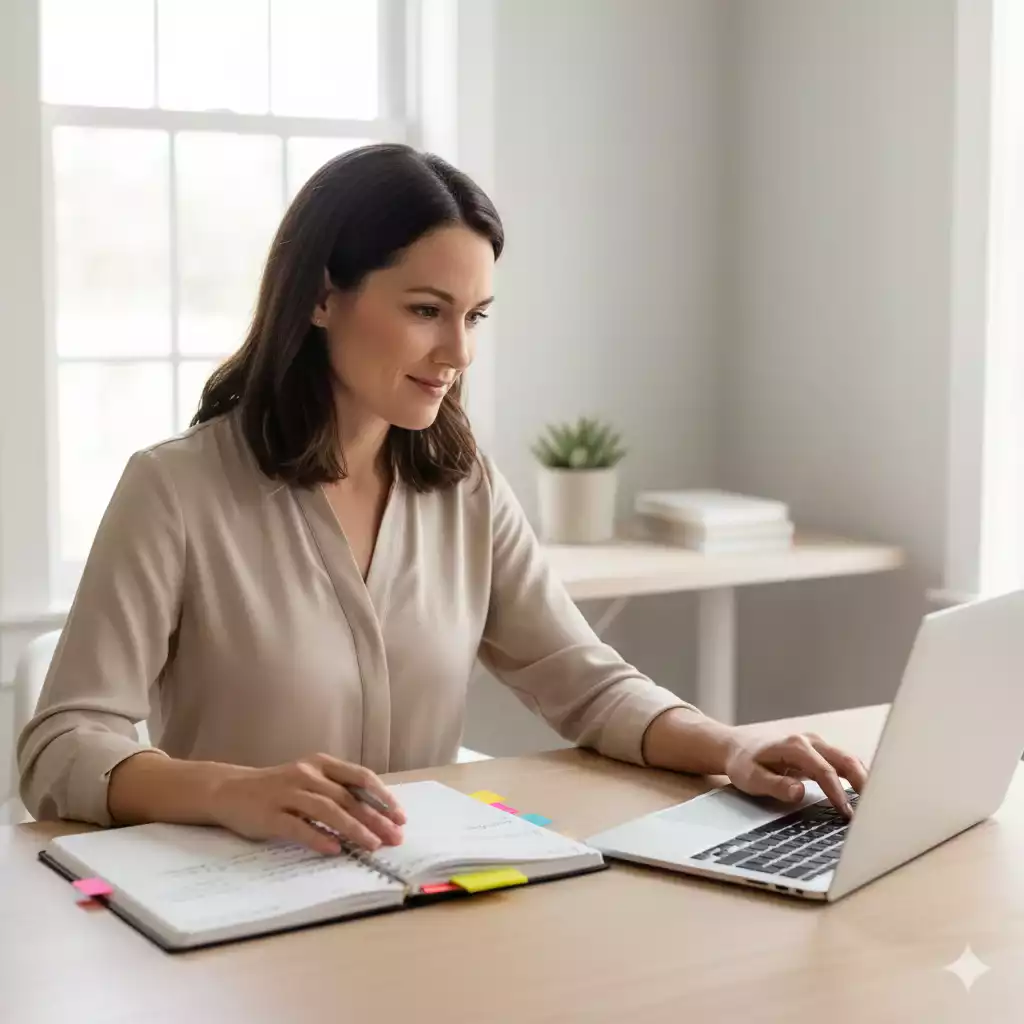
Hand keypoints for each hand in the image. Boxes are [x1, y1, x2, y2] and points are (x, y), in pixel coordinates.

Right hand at [207, 753, 406, 854]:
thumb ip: (337, 791)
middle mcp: (307, 774)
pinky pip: (298, 827)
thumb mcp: (310, 780)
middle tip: (394, 838)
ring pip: (327, 810)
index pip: (360, 778)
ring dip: (353, 829)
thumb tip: (375, 815)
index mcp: (321, 764)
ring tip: (372, 845)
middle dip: (375, 819)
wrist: (229, 790)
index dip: (383, 797)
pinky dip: (318, 838)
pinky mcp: (270, 815)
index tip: (400, 816)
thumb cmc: (278, 788)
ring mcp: (287, 793)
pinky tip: (335, 849)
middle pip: (348, 797)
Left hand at [723, 730, 867, 816]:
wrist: (736, 746)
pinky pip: (842, 763)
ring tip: (875, 807)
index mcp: (794, 746)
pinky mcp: (819, 751)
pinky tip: (864, 796)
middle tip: (875, 810)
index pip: (825, 771)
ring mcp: (816, 744)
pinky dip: (856, 777)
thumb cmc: (743, 763)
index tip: (847, 814)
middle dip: (864, 783)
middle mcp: (809, 741)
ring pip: (848, 759)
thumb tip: (799, 792)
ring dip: (864, 780)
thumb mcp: (750, 777)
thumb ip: (774, 785)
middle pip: (845, 760)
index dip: (838, 793)